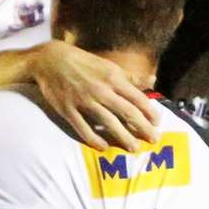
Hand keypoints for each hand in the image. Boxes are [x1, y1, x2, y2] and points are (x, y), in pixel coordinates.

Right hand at [30, 41, 158, 150]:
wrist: (50, 60)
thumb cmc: (82, 62)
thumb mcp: (108, 65)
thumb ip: (130, 77)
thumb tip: (153, 81)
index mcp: (112, 78)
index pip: (137, 98)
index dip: (150, 111)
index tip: (158, 123)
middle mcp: (101, 90)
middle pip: (127, 112)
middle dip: (143, 128)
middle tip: (153, 140)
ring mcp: (83, 101)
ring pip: (108, 122)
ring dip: (123, 137)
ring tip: (134, 148)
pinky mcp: (68, 110)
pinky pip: (83, 128)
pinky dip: (94, 138)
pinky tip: (103, 147)